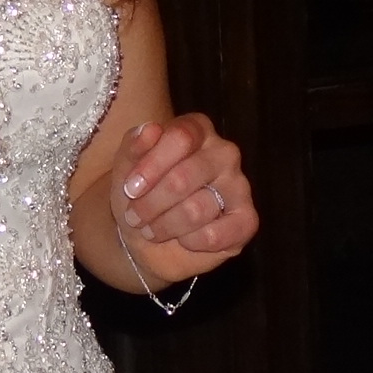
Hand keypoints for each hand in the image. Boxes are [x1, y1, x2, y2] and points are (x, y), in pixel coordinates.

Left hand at [111, 114, 256, 261]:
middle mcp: (224, 153)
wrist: (146, 238)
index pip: (181, 137)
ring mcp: (240, 186)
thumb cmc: (140, 195)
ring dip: (165, 226)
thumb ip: (134, 145)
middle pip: (185, 176)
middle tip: (134, 217)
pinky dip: (189, 242)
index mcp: (198, 130)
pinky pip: (215, 235)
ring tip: (153, 230)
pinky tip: (183, 239)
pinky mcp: (246, 221)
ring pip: (196, 209)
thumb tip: (149, 130)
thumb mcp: (126, 168)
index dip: (152, 165)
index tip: (131, 188)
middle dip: (151, 203)